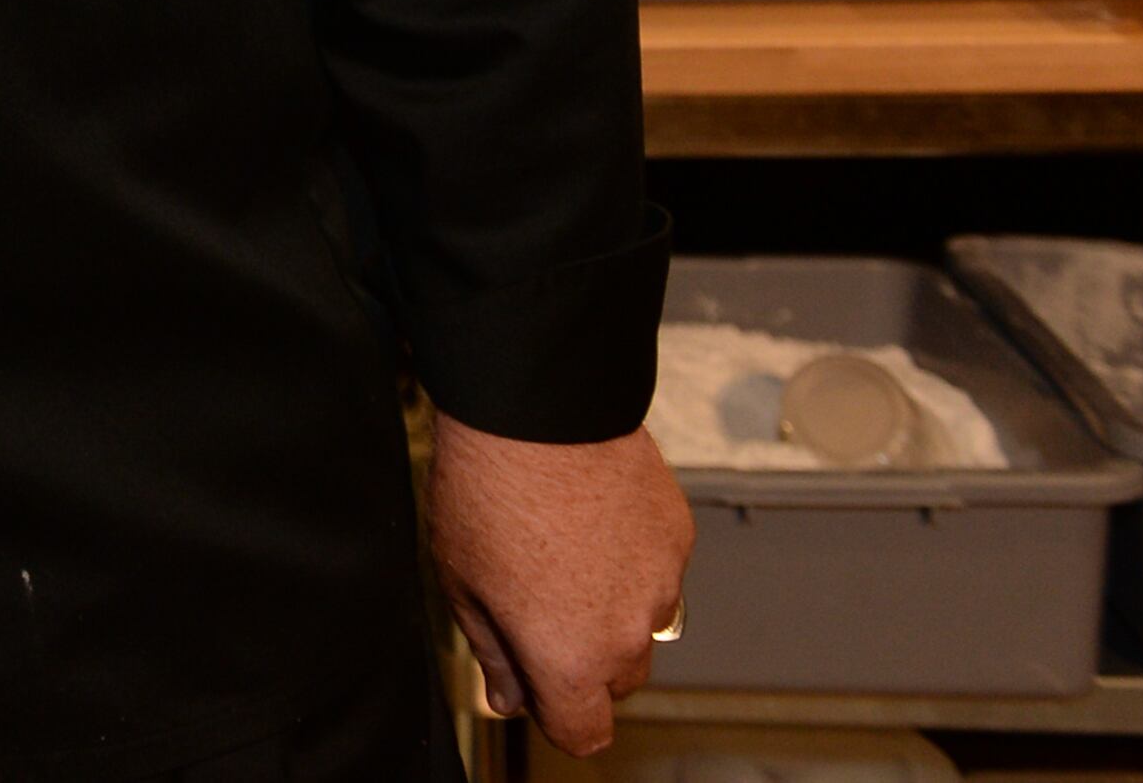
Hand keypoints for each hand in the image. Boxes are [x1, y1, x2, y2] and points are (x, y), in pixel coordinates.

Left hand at [426, 411, 692, 760]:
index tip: (534, 686)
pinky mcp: (680, 537)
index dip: (555, 715)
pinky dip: (631, 560)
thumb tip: (508, 695)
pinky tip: (590, 517)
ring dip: (612, 609)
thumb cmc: (489, 489)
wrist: (536, 409)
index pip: (585, 733)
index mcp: (571, 658)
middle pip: (616, 680)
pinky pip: (659, 571)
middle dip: (582, 660)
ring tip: (561, 549)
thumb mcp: (462, 582)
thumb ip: (493, 651)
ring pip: (643, 625)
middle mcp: (629, 632)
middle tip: (535, 604)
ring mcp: (663, 583)